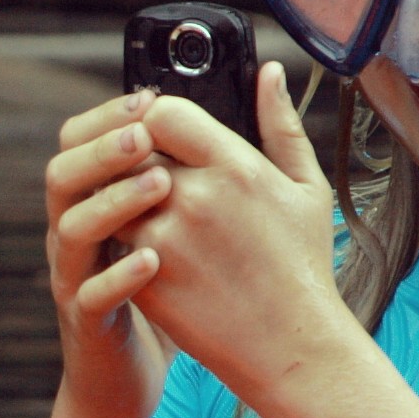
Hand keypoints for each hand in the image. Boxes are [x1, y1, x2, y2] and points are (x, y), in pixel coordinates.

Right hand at [37, 91, 179, 417]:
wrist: (125, 383)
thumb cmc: (160, 298)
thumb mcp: (172, 230)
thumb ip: (183, 179)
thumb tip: (217, 129)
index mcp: (92, 206)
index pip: (80, 143)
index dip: (108, 117)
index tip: (150, 97)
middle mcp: (74, 237)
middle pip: (62, 175)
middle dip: (102, 148)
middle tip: (146, 134)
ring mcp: (75, 280)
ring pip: (70, 230)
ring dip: (113, 202)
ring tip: (160, 184)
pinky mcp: (87, 324)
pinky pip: (91, 295)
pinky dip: (119, 275)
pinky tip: (154, 260)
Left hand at [119, 63, 354, 397]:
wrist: (291, 346)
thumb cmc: (302, 265)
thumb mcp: (305, 188)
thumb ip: (280, 124)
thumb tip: (266, 71)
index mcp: (235, 166)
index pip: (162, 111)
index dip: (152, 116)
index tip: (159, 131)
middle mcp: (194, 198)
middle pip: (130, 152)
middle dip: (134, 158)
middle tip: (148, 171)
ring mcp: (165, 240)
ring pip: (114, 199)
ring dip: (124, 202)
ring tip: (152, 216)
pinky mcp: (144, 278)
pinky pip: (113, 242)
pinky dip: (124, 240)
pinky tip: (151, 251)